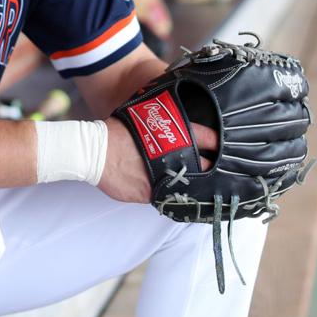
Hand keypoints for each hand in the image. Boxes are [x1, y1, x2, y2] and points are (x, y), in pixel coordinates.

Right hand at [97, 118, 218, 203]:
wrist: (94, 151)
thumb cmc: (116, 133)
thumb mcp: (142, 120)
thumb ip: (162, 128)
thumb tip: (171, 129)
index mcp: (173, 135)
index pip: (206, 137)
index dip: (216, 143)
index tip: (223, 148)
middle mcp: (173, 157)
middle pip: (203, 166)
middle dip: (208, 169)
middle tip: (211, 171)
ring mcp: (163, 177)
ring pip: (186, 185)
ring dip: (190, 185)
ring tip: (190, 185)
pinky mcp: (150, 193)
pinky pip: (165, 196)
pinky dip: (167, 194)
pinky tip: (167, 192)